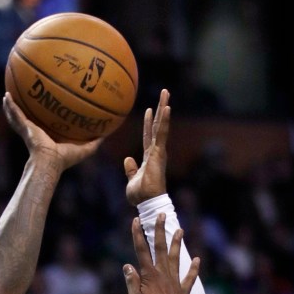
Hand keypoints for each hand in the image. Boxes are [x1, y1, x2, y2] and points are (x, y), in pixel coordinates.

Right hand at [3, 92, 103, 169]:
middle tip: (22, 99)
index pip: (44, 127)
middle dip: (24, 110)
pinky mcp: (24, 128)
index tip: (43, 109)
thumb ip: (94, 143)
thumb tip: (106, 135)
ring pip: (17, 116)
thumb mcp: (83, 150)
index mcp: (46, 138)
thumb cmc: (64, 159)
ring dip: (11, 107)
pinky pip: (15, 114)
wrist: (50, 162)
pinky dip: (10, 106)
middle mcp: (35, 133)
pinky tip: (6, 96)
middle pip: (28, 119)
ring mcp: (28, 130)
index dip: (42, 119)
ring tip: (7, 95)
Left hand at [124, 88, 169, 205]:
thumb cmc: (140, 195)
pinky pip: (162, 133)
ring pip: (161, 125)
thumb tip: (127, 159)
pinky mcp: (159, 152)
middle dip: (160, 109)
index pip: (148, 136)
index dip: (148, 123)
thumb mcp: (132, 180)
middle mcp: (156, 152)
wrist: (147, 201)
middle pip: (157, 126)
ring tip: (166, 92)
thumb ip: (131, 170)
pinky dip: (164, 120)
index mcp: (149, 157)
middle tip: (164, 93)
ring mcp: (158, 151)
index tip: (149, 109)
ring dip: (163, 107)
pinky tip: (166, 107)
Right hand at [124, 213, 199, 293]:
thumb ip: (131, 282)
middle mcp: (163, 274)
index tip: (136, 220)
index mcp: (149, 275)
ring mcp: (175, 281)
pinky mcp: (183, 291)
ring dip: (177, 244)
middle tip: (162, 215)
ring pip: (176, 258)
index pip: (141, 250)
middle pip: (160, 248)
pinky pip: (190, 278)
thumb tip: (127, 266)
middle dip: (160, 230)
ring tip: (180, 230)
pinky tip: (198, 260)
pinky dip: (194, 269)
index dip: (138, 235)